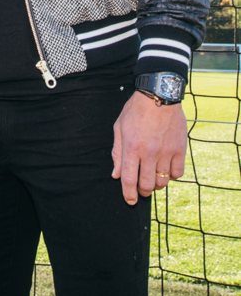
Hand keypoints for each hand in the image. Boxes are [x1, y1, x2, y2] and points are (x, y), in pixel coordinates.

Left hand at [112, 90, 187, 204]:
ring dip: (156, 185)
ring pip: (162, 182)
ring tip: (153, 178)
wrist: (159, 95)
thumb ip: (117, 152)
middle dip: (142, 192)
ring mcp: (166, 152)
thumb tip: (115, 175)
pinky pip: (177, 174)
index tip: (129, 201)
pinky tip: (166, 169)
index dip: (128, 194)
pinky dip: (171, 176)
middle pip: (146, 185)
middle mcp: (149, 153)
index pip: (129, 180)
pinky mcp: (179, 149)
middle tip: (141, 190)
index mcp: (131, 147)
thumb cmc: (136, 110)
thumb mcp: (119, 127)